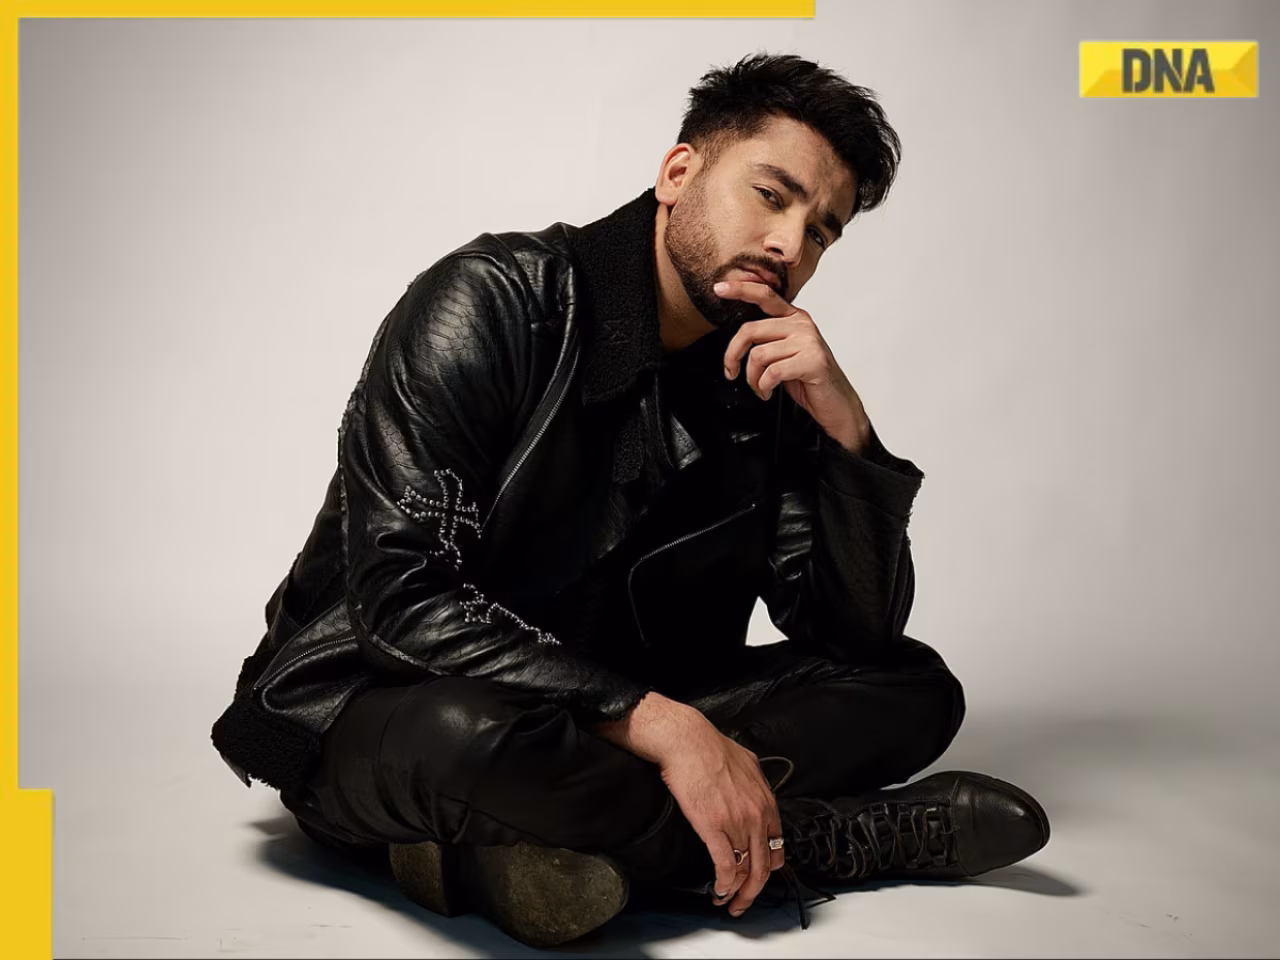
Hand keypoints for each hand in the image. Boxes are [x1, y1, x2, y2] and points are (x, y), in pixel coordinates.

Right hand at [657, 715, 785, 916]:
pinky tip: (718, 890)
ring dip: (736, 892)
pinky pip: (725, 865)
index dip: (767, 868)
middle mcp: (756, 816)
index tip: (757, 877)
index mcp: (766, 802)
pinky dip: (723, 884)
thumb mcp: (747, 762)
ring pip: (744, 870)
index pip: (776, 847)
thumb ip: (755, 781)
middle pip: (763, 866)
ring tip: (727, 901)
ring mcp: (737, 823)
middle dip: (754, 891)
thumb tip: (751, 787)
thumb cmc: (710, 747)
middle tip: (744, 902)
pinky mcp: (714, 828)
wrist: (687, 742)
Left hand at [716, 278, 870, 452]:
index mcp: (794, 317)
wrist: (836, 404)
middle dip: (732, 355)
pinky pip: (771, 373)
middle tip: (731, 372)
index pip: (765, 295)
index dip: (740, 290)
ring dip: (752, 378)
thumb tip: (737, 339)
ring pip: (758, 355)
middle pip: (750, 330)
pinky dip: (763, 387)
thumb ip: (768, 339)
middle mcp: (801, 324)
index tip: (719, 288)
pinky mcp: (812, 361)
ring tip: (761, 388)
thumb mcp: (785, 353)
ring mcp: (808, 341)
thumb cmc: (808, 379)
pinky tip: (769, 392)